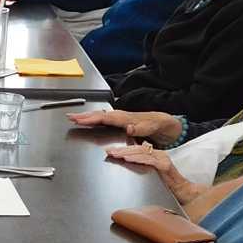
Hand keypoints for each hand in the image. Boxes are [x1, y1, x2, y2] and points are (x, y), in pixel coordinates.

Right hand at [68, 110, 182, 143]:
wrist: (172, 126)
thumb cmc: (164, 126)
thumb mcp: (157, 126)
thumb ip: (144, 127)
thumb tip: (129, 127)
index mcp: (129, 118)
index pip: (108, 118)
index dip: (93, 118)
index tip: (80, 119)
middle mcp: (125, 118)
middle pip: (101, 115)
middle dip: (85, 116)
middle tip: (70, 117)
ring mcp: (124, 121)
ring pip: (103, 117)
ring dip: (88, 118)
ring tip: (75, 118)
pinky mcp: (125, 125)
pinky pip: (107, 122)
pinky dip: (96, 121)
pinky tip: (90, 123)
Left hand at [105, 142, 204, 203]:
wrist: (185, 193)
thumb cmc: (168, 187)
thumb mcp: (151, 176)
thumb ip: (142, 170)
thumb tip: (127, 170)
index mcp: (154, 156)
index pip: (136, 150)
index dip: (123, 149)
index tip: (110, 150)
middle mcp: (158, 155)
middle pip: (137, 149)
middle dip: (122, 150)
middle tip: (109, 151)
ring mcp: (162, 159)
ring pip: (142, 153)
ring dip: (127, 153)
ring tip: (116, 154)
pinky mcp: (165, 165)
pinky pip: (149, 160)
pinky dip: (138, 159)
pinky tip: (128, 159)